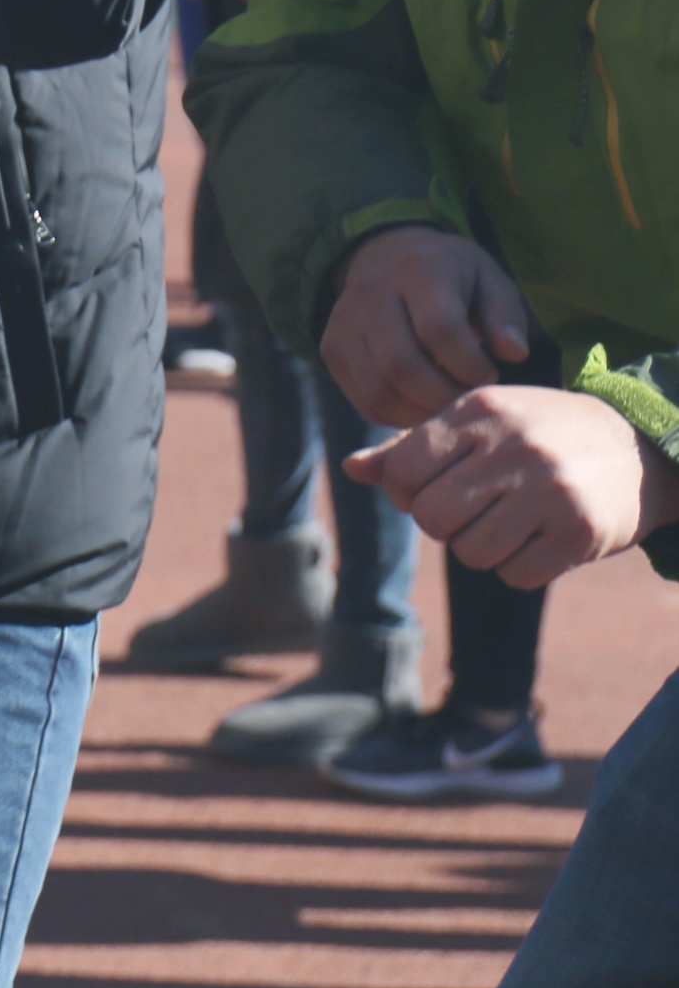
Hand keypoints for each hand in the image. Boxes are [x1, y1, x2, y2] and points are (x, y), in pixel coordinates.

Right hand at [322, 226, 530, 425]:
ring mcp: (343, 322)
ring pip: (378, 389)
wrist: (388, 256)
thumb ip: (505, 315)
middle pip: (402, 365)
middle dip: (444, 396)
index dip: (470, 365)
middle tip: (469, 400)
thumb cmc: (453, 276)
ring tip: (448, 406)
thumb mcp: (490, 280)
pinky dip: (398, 416)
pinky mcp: (330, 349)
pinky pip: (364, 399)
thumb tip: (514, 354)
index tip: (491, 374)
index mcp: (417, 268)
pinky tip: (422, 406)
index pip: (439, 329)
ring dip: (420, 412)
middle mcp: (370, 291)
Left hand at [348, 387, 678, 589]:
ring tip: (509, 524)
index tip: (434, 489)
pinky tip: (540, 540)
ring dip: (482, 548)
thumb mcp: (478, 422)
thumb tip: (351, 469)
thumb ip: (412, 447)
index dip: (406, 492)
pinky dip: (519, 568)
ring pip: (470, 552)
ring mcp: (550, 490)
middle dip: (443, 524)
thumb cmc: (537, 433)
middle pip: (430, 517)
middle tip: (473, 511)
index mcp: (479, 412)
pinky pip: (516, 575)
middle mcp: (514, 448)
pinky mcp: (580, 532)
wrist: (637, 448)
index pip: (402, 472)